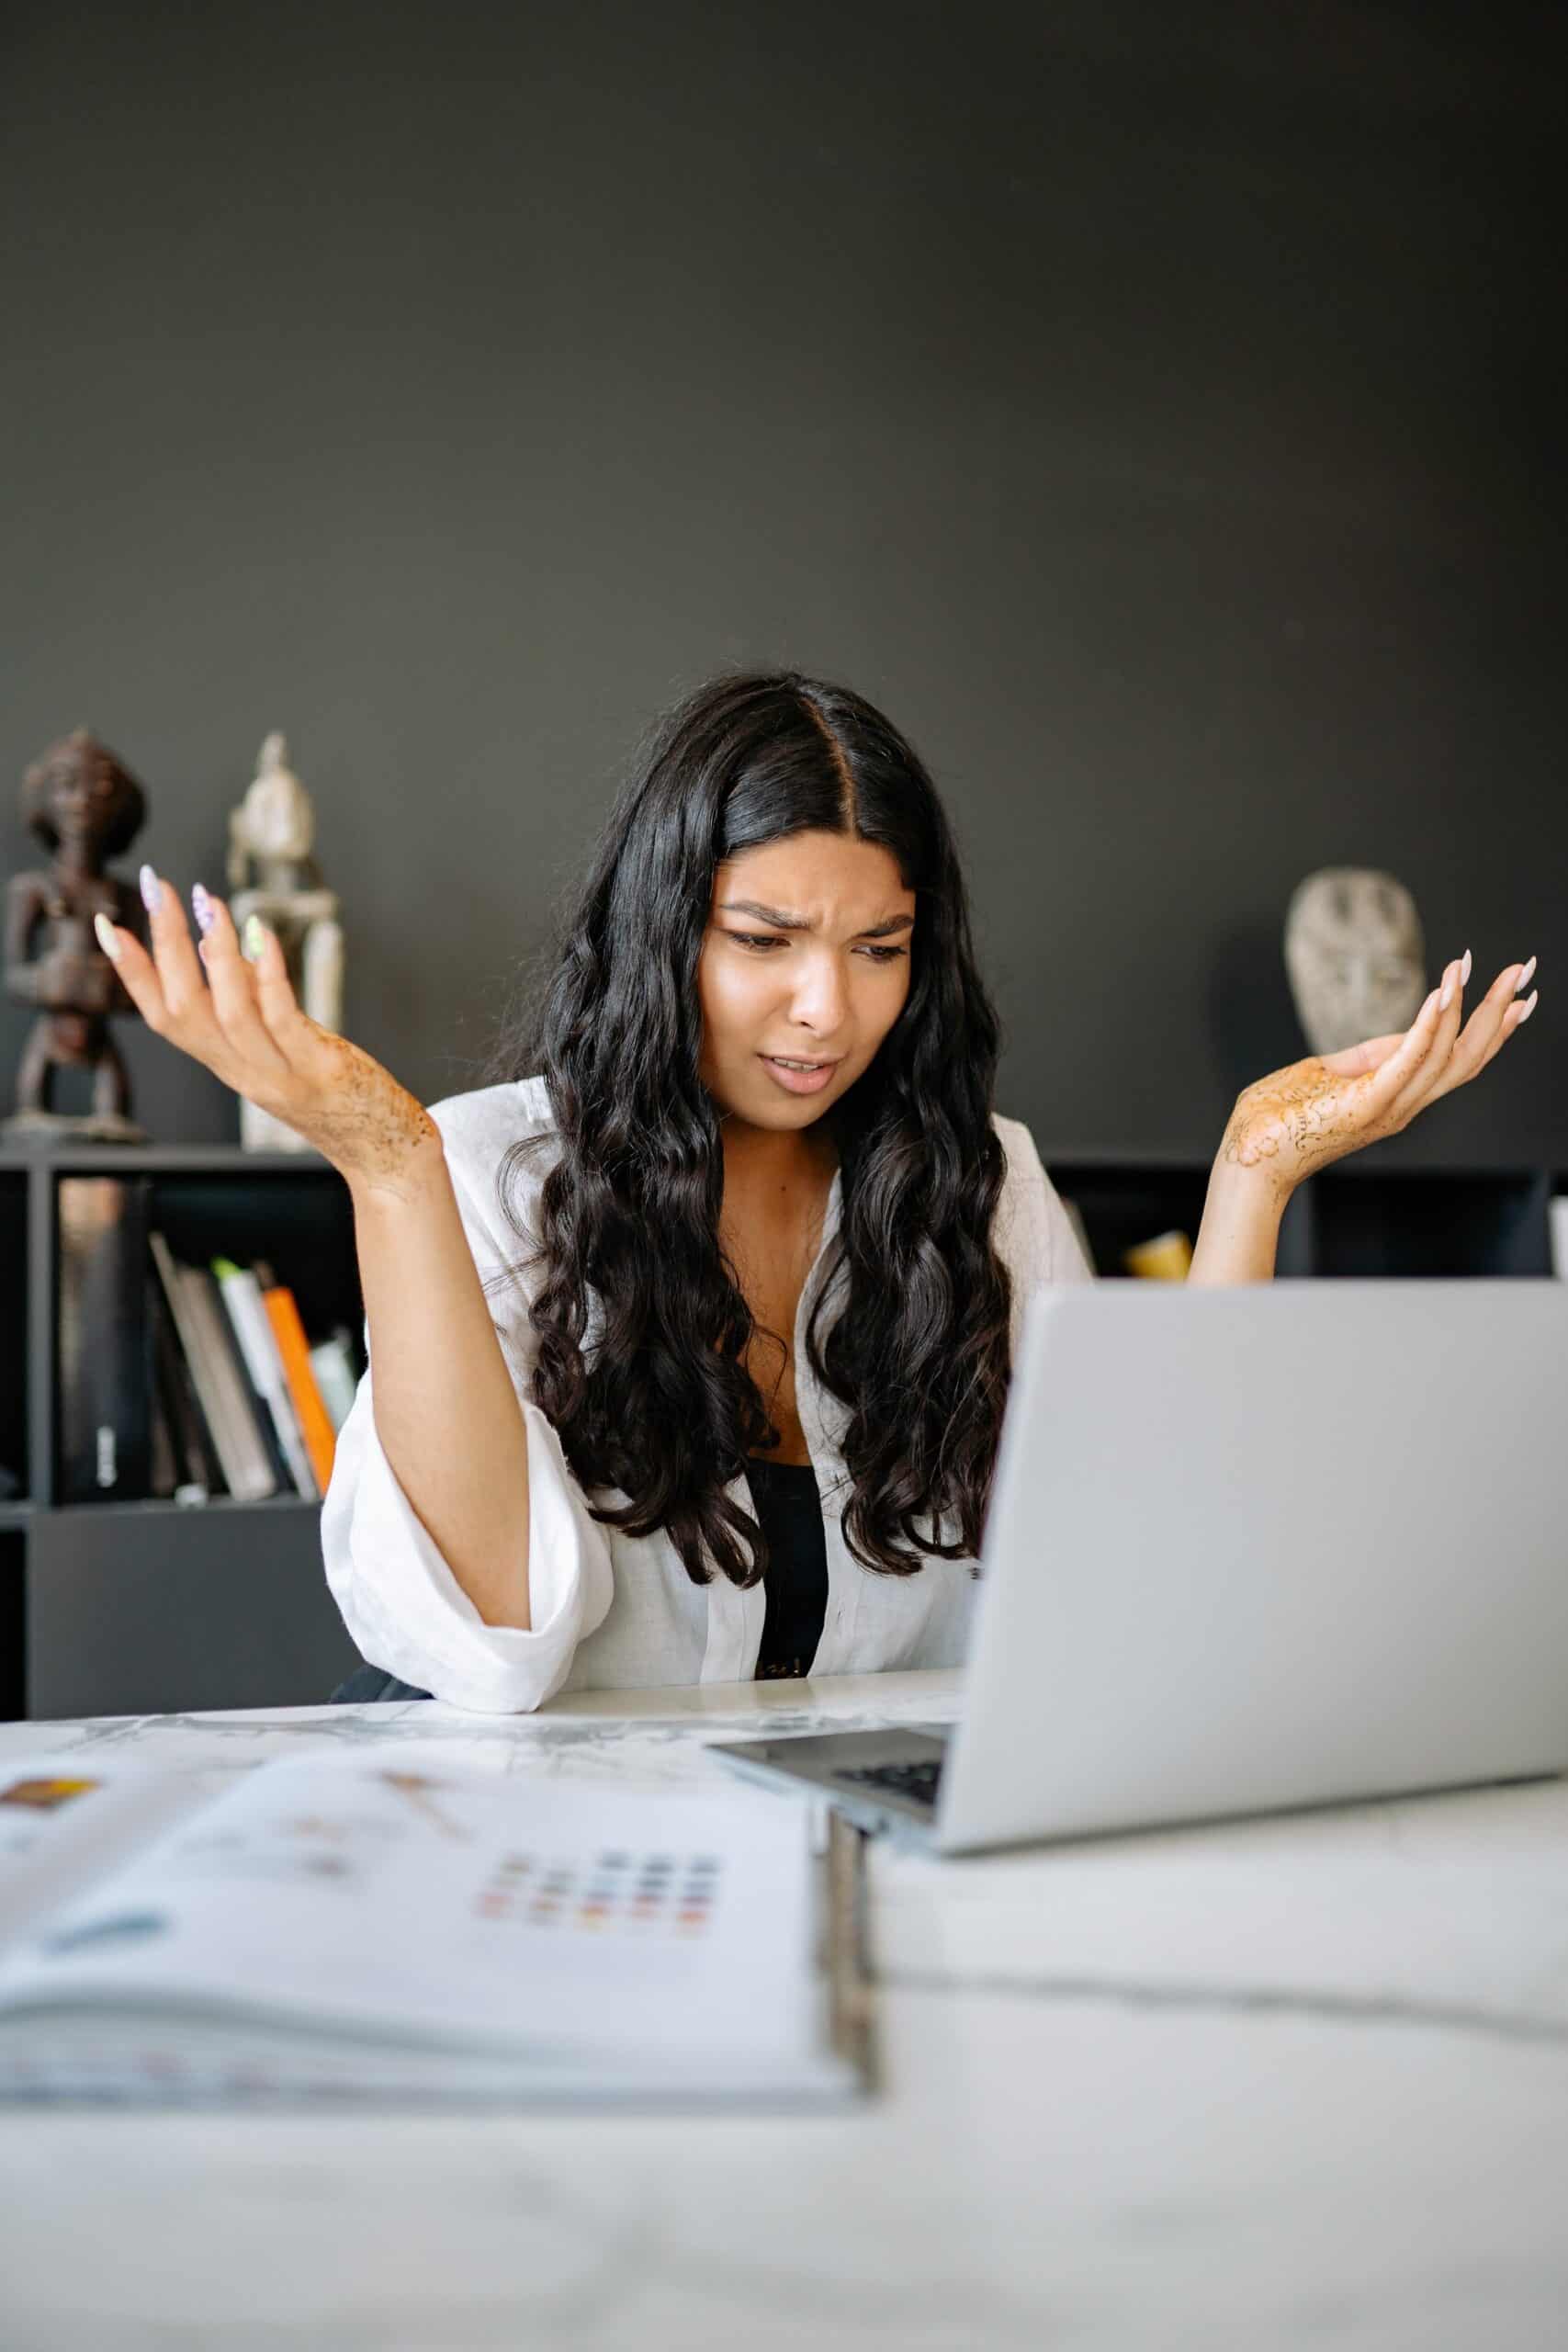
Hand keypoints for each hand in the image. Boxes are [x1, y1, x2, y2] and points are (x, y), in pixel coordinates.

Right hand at [95, 868, 439, 1190]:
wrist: (383, 1152)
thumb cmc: (332, 1094)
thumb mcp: (275, 1047)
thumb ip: (243, 1005)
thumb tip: (210, 947)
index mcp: (226, 1064)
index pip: (162, 1018)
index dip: (132, 974)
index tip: (107, 926)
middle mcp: (242, 1072)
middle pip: (183, 1009)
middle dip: (166, 947)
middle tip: (158, 891)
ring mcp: (279, 1074)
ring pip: (228, 1014)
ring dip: (216, 955)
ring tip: (210, 904)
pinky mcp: (319, 1070)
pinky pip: (283, 1021)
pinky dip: (268, 978)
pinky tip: (263, 938)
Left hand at [1219, 949, 1539, 1199]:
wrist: (1246, 1158)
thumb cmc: (1277, 1119)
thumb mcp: (1328, 1075)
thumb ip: (1365, 1058)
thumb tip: (1398, 1035)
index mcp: (1397, 1097)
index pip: (1458, 1060)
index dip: (1491, 1026)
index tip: (1519, 994)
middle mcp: (1403, 1105)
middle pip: (1468, 1056)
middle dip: (1498, 1011)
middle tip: (1524, 968)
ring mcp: (1388, 1107)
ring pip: (1446, 1054)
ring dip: (1463, 1006)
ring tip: (1474, 966)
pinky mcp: (1367, 1103)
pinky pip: (1407, 1059)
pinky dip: (1429, 1025)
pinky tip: (1442, 994)